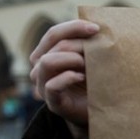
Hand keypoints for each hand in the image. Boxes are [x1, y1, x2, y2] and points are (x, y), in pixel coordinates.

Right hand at [30, 20, 99, 138]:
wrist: (99, 111)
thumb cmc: (95, 82)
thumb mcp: (92, 60)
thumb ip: (89, 45)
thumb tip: (97, 28)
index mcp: (48, 53)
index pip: (53, 33)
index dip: (73, 27)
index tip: (96, 28)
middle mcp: (41, 67)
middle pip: (52, 44)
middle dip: (75, 41)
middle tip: (96, 45)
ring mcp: (43, 85)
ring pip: (47, 62)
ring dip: (70, 58)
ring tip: (87, 63)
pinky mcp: (52, 101)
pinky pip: (52, 85)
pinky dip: (67, 77)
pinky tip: (82, 77)